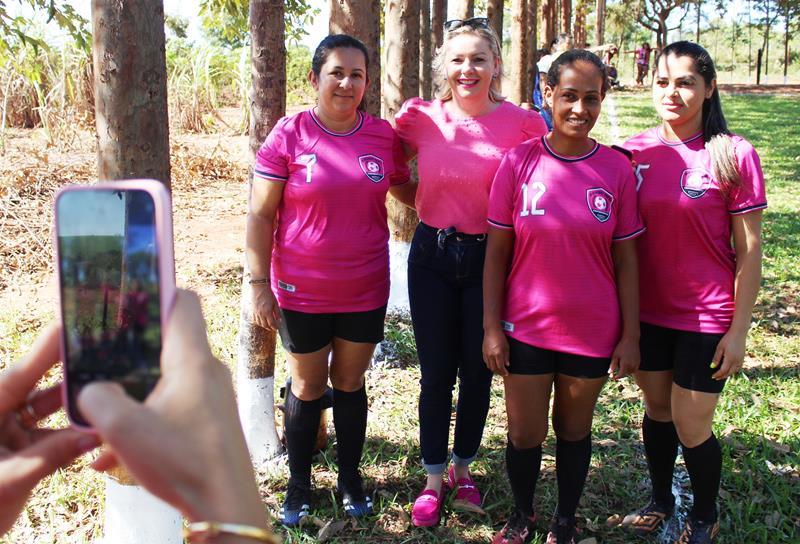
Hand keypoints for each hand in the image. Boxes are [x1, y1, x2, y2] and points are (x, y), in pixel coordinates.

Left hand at [0, 325, 99, 534]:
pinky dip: (73, 440)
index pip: (19, 374)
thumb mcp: (7, 482)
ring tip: (108, 401)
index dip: (47, 349)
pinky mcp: (19, 456)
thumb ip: (51, 456)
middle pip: (39, 389)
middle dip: (72, 378)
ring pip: (49, 415)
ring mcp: (7, 436)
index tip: (72, 324)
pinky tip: (99, 435)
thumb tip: (95, 436)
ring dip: (77, 413)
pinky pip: (51, 440)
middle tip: (106, 358)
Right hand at [78, 290, 266, 528]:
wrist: (227, 507)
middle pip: (170, 342)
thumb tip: (96, 390)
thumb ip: (98, 399)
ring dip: (135, 397)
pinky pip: (175, 409)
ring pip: (167, 381)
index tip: (128, 300)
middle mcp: (208, 371)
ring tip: (104, 422)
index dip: (157, 292)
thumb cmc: (183, 462)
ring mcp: (214, 397)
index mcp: (192, 360)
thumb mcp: (123, 429)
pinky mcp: (212, 422)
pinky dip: (149, 422)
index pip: (184, 301)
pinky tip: (118, 454)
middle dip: (133, 352)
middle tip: (103, 362)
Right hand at [251, 283, 280, 330]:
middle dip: (269, 328)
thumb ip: (277, 312)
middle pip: (265, 325)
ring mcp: (255, 312)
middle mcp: (260, 314)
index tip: (277, 328)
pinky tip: (261, 321)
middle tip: (273, 328)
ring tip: (268, 325)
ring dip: (264, 326)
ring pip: (259, 323)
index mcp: (267, 312)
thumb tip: (279, 320)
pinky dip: (258, 322)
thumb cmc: (268, 294)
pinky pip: (254, 319)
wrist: (258, 287)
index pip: (271, 324)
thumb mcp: (275, 303)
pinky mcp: (252, 310)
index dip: (275, 327)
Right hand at [483, 327, 509, 375]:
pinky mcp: (483, 353)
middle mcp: (491, 355)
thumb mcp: (506, 347)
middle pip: (494, 368)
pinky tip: (493, 364)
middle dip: (499, 372)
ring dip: (494, 369)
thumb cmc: (500, 338)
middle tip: (503, 373)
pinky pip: (486, 362)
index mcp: (498, 354)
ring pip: (489, 366)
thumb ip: (506, 357)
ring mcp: (486, 354)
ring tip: (498, 370)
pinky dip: (490, 365)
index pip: (500, 366)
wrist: (492, 331)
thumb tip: (507, 364)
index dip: (503, 371)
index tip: (507, 373)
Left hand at [609, 335, 639, 379]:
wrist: (631, 340)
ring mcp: (636, 364)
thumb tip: (610, 373)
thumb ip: (612, 365)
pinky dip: (631, 370)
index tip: (613, 377)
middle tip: (615, 373)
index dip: (616, 377)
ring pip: (630, 372)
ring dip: (626, 372)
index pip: (621, 375)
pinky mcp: (639, 362)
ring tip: (621, 369)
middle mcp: (632, 365)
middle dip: (620, 374)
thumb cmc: (621, 347)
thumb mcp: (615, 356)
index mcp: (625, 364)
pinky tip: (627, 367)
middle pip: (625, 374)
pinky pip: (635, 369)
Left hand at [710, 329, 745, 379]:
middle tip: (716, 378)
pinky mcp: (743, 357)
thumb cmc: (727, 339)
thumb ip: (716, 358)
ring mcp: (741, 359)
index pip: (723, 371)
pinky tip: (730, 370)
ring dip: (728, 374)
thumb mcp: (720, 348)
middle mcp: (736, 361)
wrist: (739, 333)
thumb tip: (712, 367)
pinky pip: (738, 367)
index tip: (712, 376)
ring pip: (734, 371)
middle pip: (729, 372)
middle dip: (722, 376)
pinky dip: (733, 370)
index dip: (718, 374)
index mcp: (730, 359)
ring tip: (722, 375)